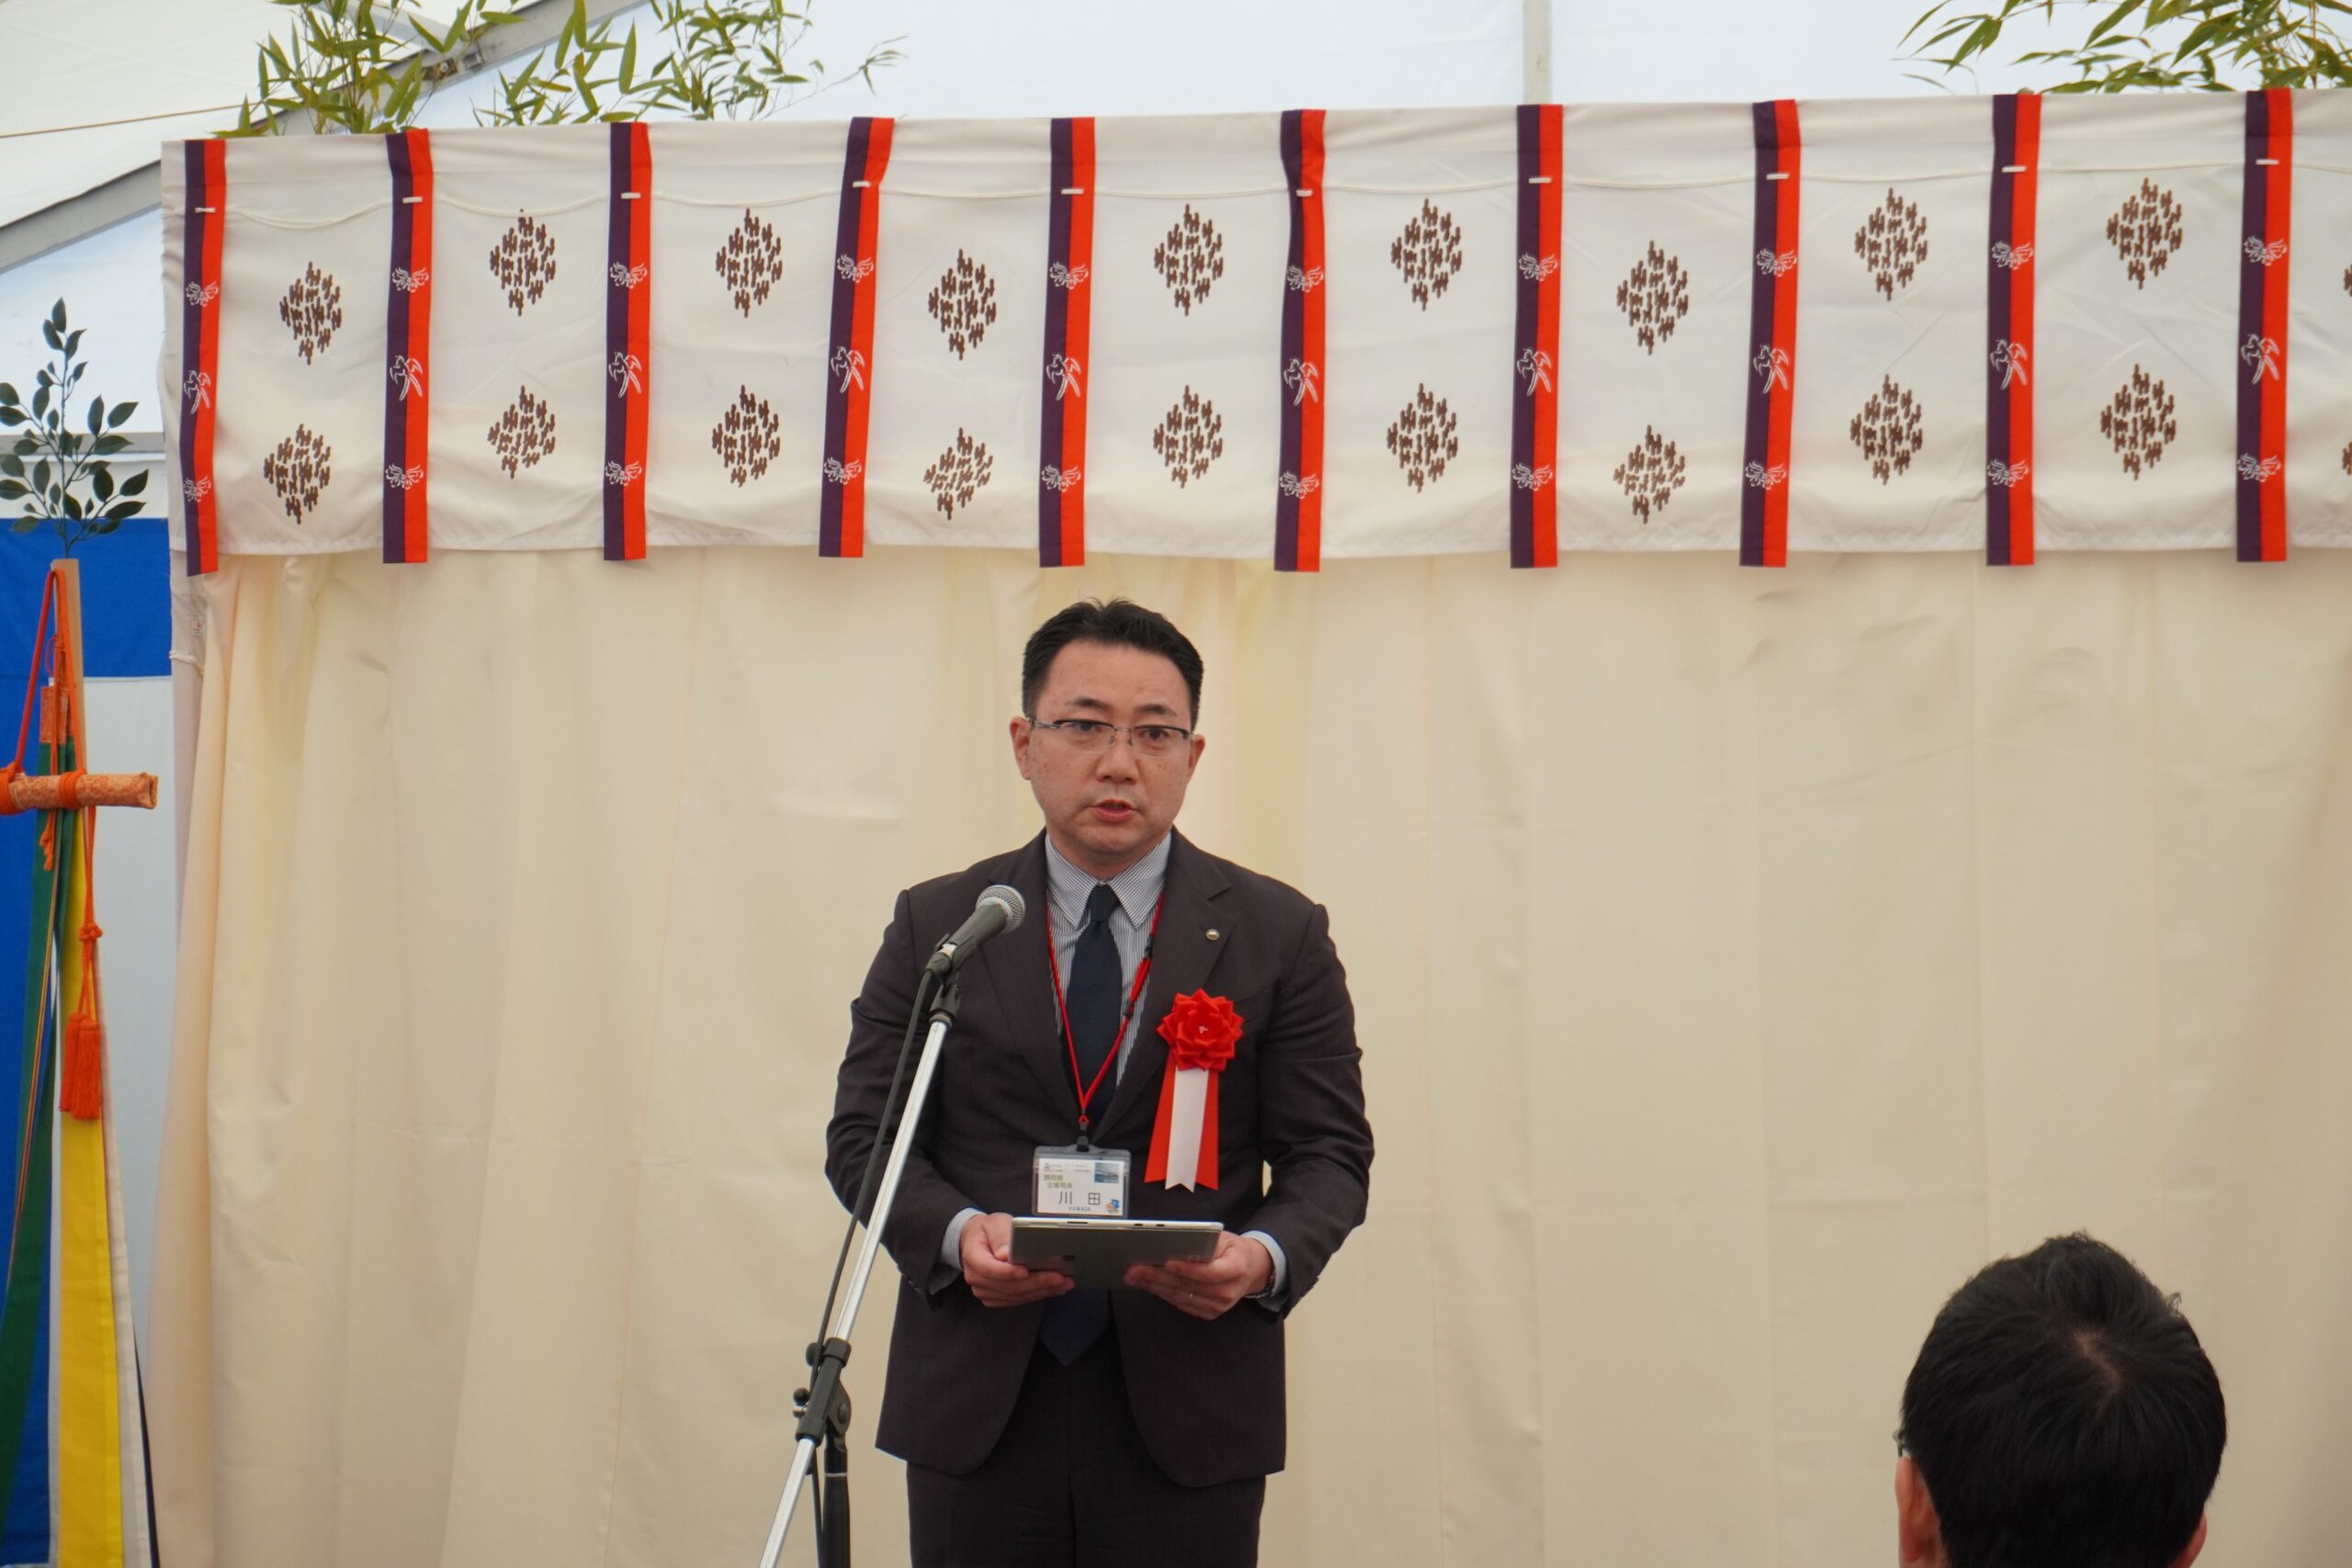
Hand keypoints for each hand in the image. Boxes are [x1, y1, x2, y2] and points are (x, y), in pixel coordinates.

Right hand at [959, 1212, 1073, 1307]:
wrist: (978, 1242)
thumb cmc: (988, 1230)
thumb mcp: (993, 1223)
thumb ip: (1000, 1236)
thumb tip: (1006, 1254)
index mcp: (973, 1257)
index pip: (988, 1269)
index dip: (1007, 1272)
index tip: (1025, 1271)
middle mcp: (976, 1278)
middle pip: (1007, 1286)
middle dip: (1035, 1282)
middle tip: (1058, 1277)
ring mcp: (985, 1291)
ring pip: (1015, 1296)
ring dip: (1040, 1291)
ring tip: (1062, 1283)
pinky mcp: (995, 1297)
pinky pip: (1017, 1300)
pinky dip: (1036, 1294)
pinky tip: (1052, 1288)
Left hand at [1125, 1232, 1272, 1319]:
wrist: (1251, 1271)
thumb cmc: (1233, 1251)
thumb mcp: (1224, 1239)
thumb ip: (1204, 1242)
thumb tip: (1176, 1244)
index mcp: (1235, 1269)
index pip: (1208, 1273)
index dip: (1186, 1269)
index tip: (1165, 1262)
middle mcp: (1227, 1292)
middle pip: (1188, 1286)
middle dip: (1157, 1277)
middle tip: (1135, 1269)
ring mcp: (1218, 1306)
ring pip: (1180, 1297)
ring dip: (1154, 1287)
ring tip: (1134, 1276)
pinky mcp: (1209, 1313)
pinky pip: (1181, 1304)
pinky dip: (1162, 1294)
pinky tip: (1148, 1285)